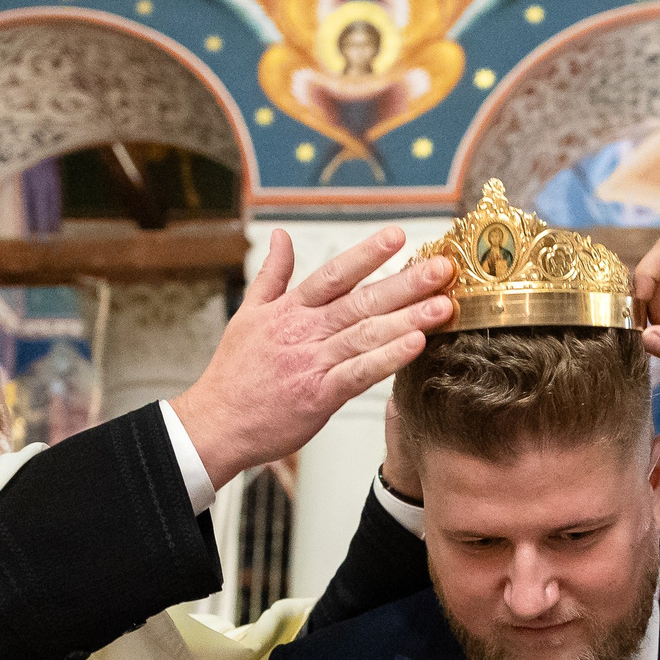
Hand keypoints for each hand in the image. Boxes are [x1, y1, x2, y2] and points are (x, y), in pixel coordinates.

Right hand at [175, 227, 454, 487]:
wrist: (216, 423)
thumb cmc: (234, 374)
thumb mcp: (248, 314)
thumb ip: (271, 275)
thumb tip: (280, 236)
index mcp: (290, 310)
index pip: (334, 274)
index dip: (367, 254)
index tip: (399, 236)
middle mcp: (305, 331)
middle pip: (361, 300)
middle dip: (405, 283)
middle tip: (442, 268)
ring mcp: (313, 363)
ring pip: (366, 334)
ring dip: (408, 318)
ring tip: (443, 305)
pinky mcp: (319, 396)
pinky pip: (359, 374)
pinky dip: (387, 359)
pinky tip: (415, 345)